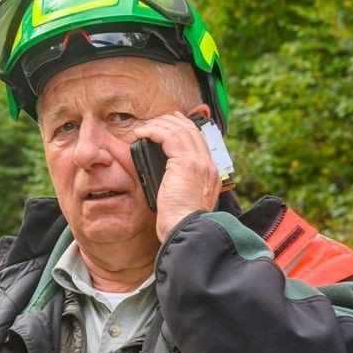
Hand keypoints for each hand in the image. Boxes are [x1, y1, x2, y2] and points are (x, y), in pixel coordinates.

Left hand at [132, 111, 221, 241]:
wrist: (186, 230)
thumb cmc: (180, 224)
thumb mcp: (182, 202)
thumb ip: (179, 187)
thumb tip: (165, 180)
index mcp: (210, 175)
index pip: (199, 142)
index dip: (183, 130)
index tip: (167, 128)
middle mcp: (208, 165)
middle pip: (191, 131)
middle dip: (171, 122)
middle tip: (154, 122)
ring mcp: (199, 162)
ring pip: (181, 130)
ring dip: (160, 125)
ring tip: (144, 128)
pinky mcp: (186, 163)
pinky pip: (169, 136)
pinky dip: (154, 131)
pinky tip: (142, 133)